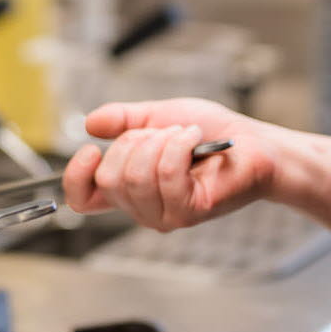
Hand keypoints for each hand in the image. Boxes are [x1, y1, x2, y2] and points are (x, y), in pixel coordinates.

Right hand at [62, 98, 277, 230]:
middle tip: (167, 133)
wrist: (255, 142)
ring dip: (163, 141)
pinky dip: (180, 144)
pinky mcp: (190, 211)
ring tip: (186, 136)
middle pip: (110, 178)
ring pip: (135, 175)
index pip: (82, 200)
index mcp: (129, 188)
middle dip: (136, 141)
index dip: (75, 177)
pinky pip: (166, 172)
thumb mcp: (160, 117)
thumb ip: (124, 120)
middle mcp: (143, 208)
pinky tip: (195, 139)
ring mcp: (166, 214)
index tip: (92, 149)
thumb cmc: (212, 133)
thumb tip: (89, 122)